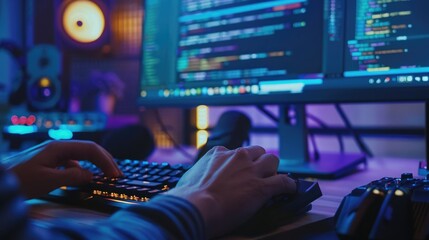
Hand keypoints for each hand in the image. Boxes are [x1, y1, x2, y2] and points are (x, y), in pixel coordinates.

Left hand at [10, 140, 121, 198]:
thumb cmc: (20, 179)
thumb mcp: (47, 180)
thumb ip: (72, 177)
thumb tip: (91, 175)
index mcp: (59, 147)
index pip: (90, 149)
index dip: (105, 161)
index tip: (114, 175)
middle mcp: (58, 147)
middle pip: (89, 149)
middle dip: (105, 160)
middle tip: (117, 174)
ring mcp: (54, 154)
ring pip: (82, 155)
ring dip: (96, 164)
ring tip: (106, 175)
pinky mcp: (50, 162)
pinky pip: (73, 162)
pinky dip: (83, 169)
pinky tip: (83, 178)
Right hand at [166, 146, 295, 237]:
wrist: (196, 207)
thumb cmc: (188, 196)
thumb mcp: (192, 175)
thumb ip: (202, 171)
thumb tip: (199, 177)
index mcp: (220, 153)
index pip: (238, 151)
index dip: (241, 162)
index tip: (241, 170)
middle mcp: (237, 157)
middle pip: (258, 151)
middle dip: (259, 162)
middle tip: (258, 175)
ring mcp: (251, 171)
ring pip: (273, 160)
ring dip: (273, 170)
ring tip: (272, 181)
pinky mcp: (262, 187)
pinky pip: (284, 182)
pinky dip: (289, 186)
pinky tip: (290, 190)